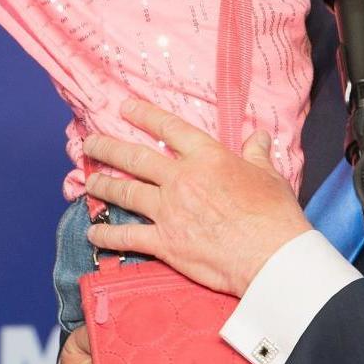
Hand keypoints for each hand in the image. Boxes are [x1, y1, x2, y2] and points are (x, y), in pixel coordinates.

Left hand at [82, 99, 311, 295]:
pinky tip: (93, 231)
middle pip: (135, 158)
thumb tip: (258, 135)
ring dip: (102, 185)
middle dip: (108, 148)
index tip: (126, 108)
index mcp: (207, 158)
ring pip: (125, 192)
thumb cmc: (274, 215)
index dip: (144, 115)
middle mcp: (181, 180)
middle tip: (90, 143)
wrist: (271, 255)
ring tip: (89, 181)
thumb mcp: (269, 176)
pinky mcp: (165, 243)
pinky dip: (107, 234)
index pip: (169, 128)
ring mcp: (169, 211)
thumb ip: (256, 153)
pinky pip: (127, 236)